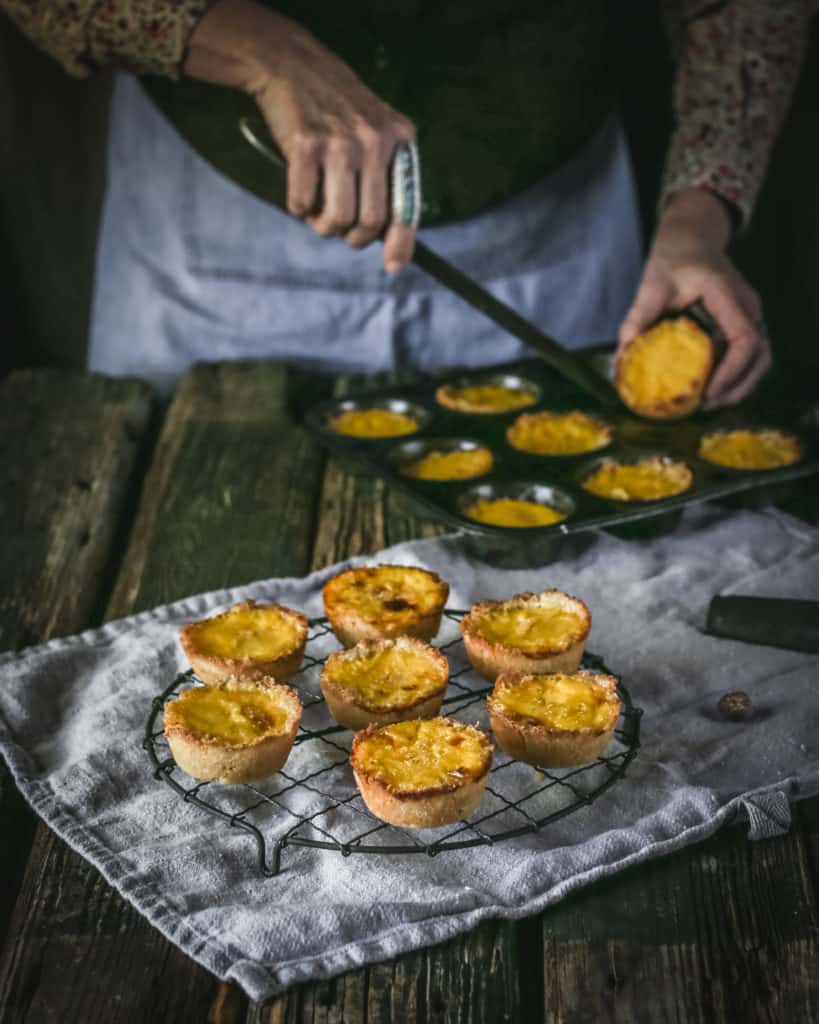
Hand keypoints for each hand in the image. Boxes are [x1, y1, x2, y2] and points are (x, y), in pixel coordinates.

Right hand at [186, 0, 415, 270]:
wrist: (294, 65)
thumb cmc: (338, 110)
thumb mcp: (377, 131)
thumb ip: (387, 179)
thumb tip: (392, 245)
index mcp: (400, 139)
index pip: (406, 204)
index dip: (401, 242)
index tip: (393, 267)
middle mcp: (375, 141)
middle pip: (370, 221)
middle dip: (353, 237)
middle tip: (339, 228)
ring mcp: (340, 142)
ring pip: (339, 218)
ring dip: (325, 227)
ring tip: (318, 214)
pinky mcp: (305, 144)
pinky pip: (303, 202)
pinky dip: (299, 208)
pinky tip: (300, 193)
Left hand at [617, 188, 769, 407]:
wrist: (692, 237)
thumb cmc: (674, 257)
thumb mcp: (652, 284)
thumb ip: (637, 318)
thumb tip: (620, 359)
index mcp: (727, 294)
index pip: (745, 337)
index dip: (732, 369)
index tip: (709, 390)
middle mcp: (746, 306)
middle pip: (760, 354)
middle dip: (738, 385)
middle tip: (707, 405)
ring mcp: (748, 314)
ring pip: (760, 357)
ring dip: (740, 384)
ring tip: (710, 402)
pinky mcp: (742, 322)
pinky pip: (749, 354)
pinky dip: (736, 374)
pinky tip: (712, 388)